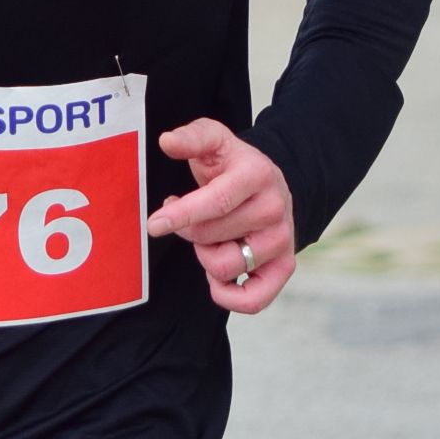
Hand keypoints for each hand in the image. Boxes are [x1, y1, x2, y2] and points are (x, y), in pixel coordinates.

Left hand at [145, 119, 297, 313]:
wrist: (271, 185)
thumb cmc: (234, 165)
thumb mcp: (214, 140)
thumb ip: (191, 138)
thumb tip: (167, 142)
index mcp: (256, 175)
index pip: (216, 202)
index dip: (182, 215)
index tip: (154, 225)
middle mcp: (275, 209)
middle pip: (210, 236)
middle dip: (188, 230)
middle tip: (189, 217)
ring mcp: (282, 240)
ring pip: (225, 267)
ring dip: (206, 257)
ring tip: (211, 238)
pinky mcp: (284, 267)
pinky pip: (253, 300)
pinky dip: (228, 296)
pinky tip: (217, 277)